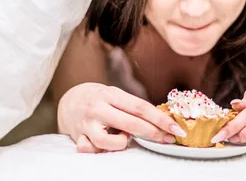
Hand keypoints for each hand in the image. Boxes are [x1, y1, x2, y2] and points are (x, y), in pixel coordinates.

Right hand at [57, 82, 186, 152]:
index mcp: (111, 94)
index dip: (160, 119)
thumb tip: (162, 120)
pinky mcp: (77, 137)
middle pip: (131, 123)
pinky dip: (99, 151)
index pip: (140, 107)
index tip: (175, 128)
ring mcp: (86, 123)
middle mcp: (98, 107)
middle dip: (153, 133)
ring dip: (121, 144)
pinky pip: (90, 151)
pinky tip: (103, 145)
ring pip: (107, 141)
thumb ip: (133, 107)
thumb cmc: (100, 99)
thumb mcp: (116, 95)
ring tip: (122, 138)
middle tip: (167, 139)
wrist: (69, 100)